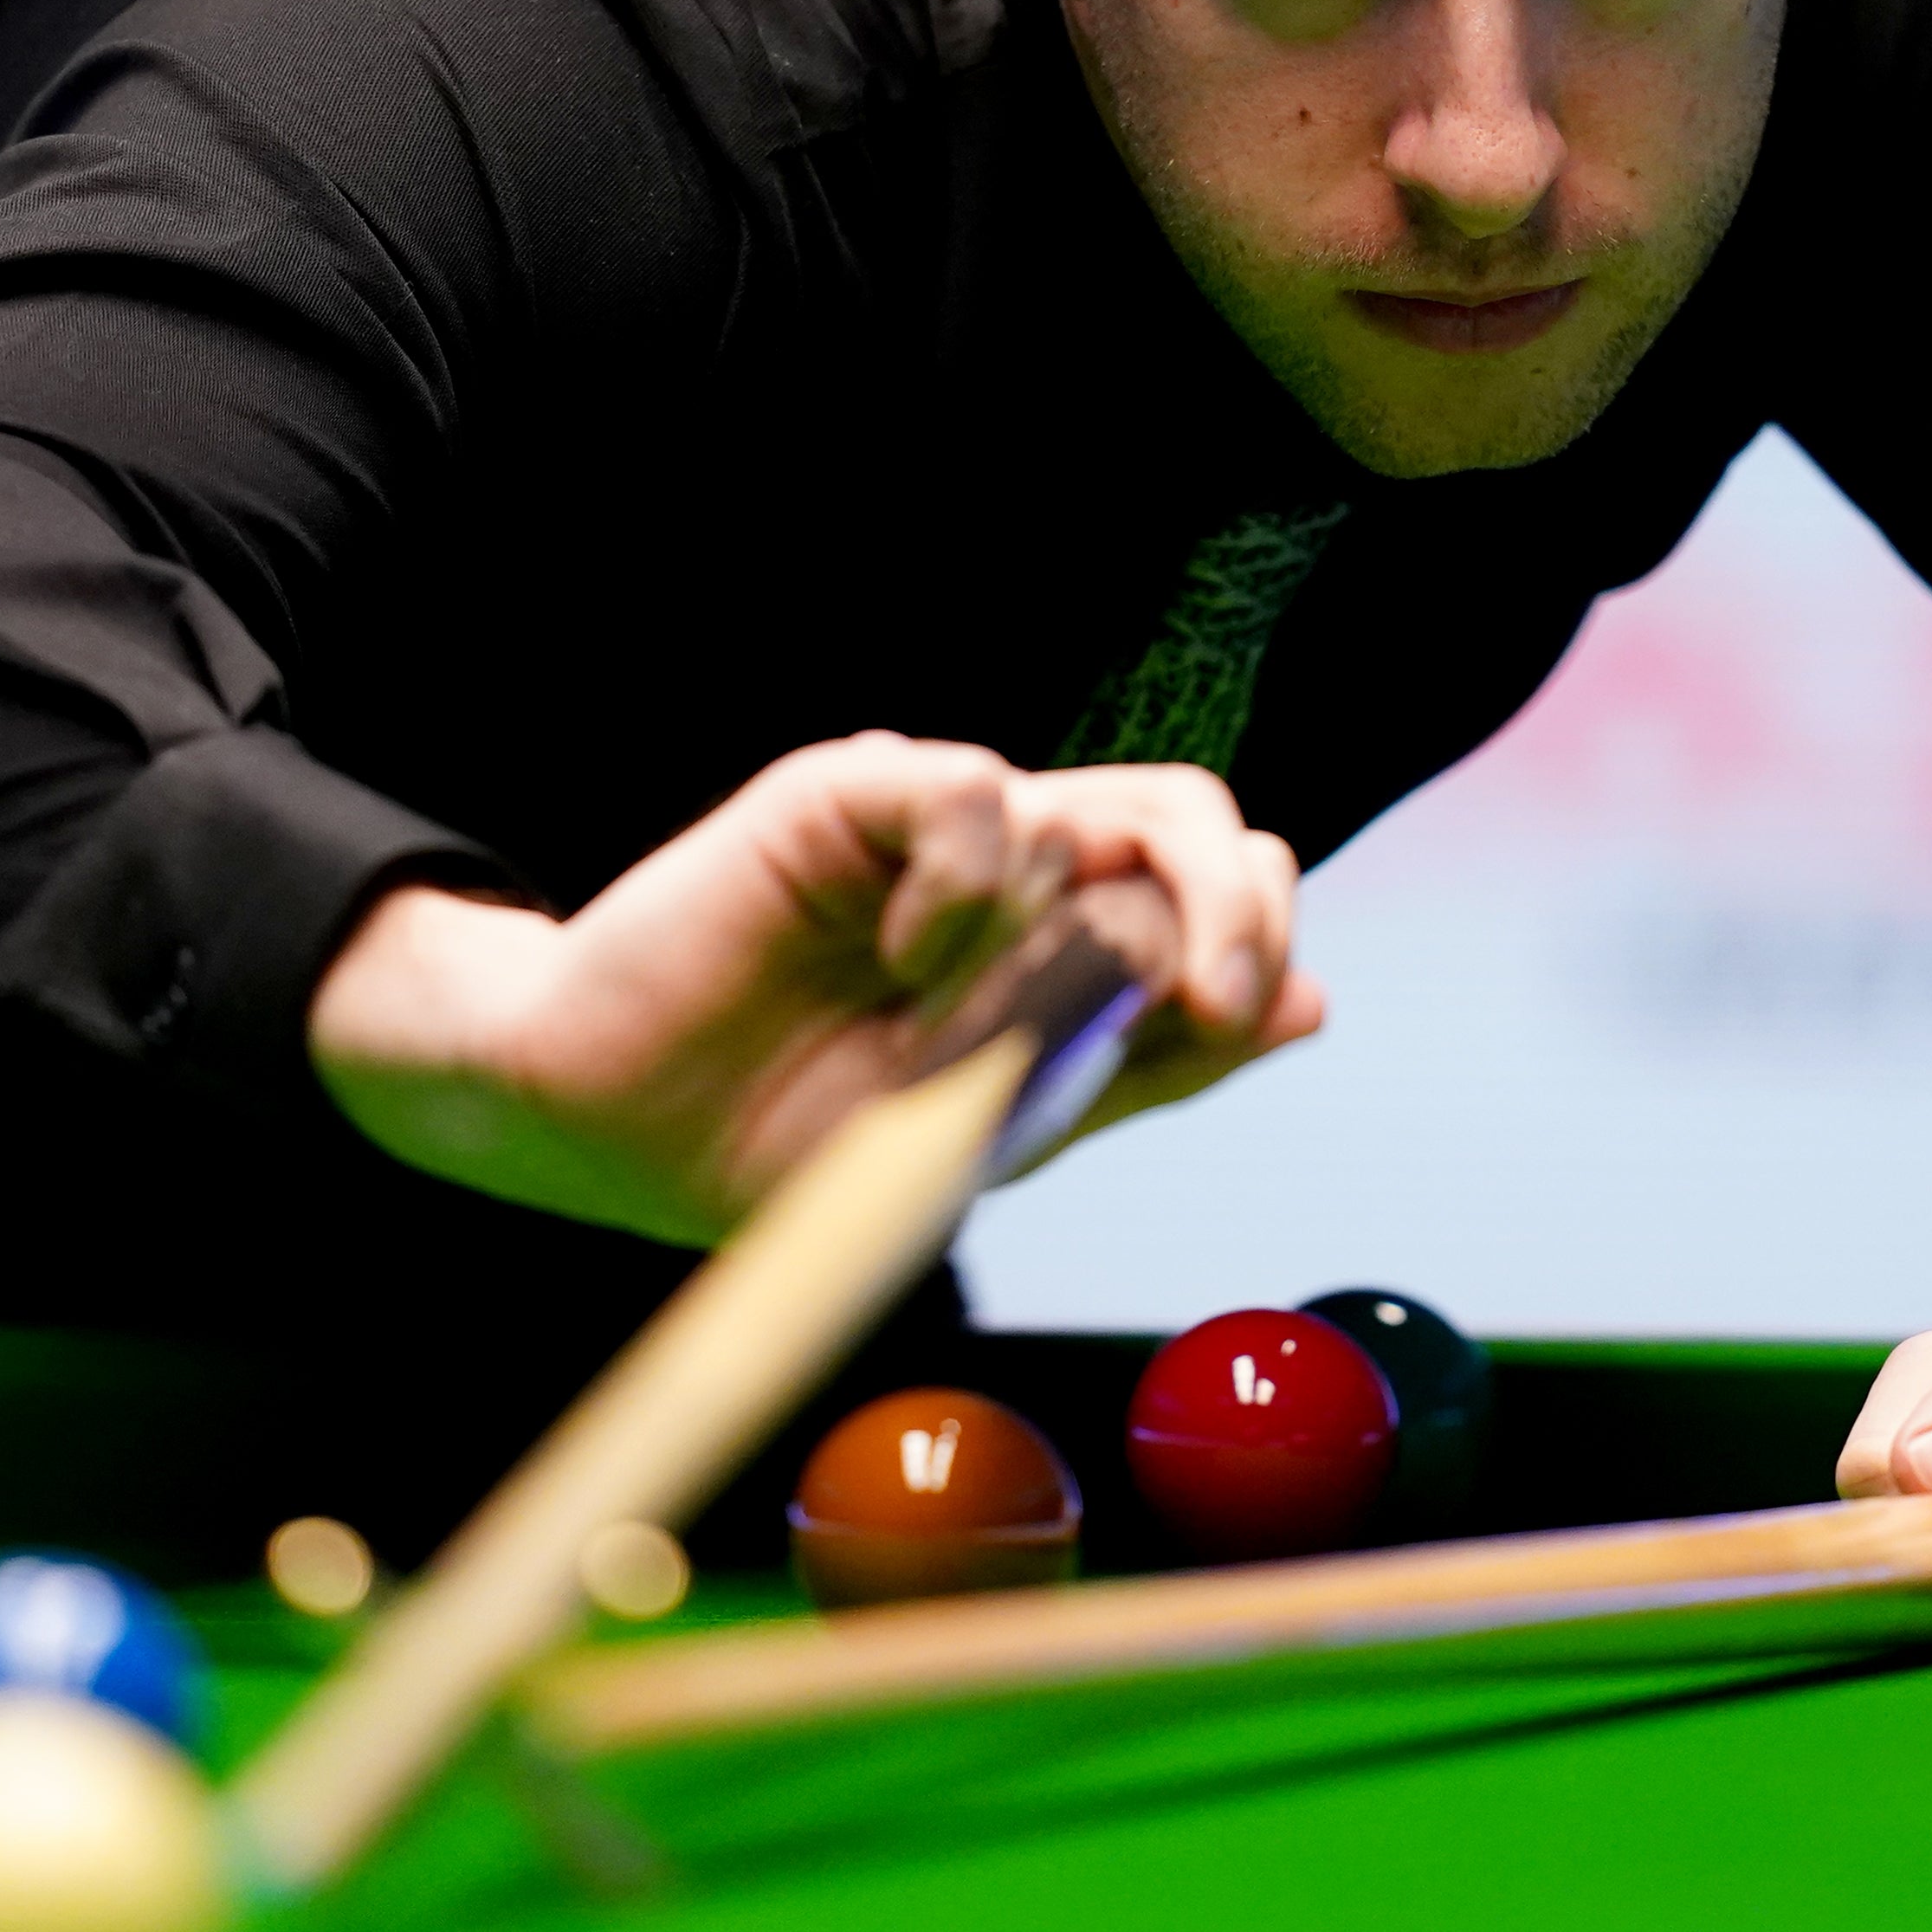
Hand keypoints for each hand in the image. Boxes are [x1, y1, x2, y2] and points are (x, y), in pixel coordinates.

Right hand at [306, 732, 1316, 1243]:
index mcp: (1063, 945)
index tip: (1238, 1017)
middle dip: (1223, 917)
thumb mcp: (998, 1130)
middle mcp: (1017, 869)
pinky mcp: (857, 794)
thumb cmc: (790, 1137)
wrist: (617, 1126)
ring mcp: (936, 829)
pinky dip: (966, 891)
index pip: (1225, 880)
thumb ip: (1149, 1063)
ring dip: (1032, 963)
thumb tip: (1314, 1003)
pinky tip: (898, 951)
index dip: (1258, 932)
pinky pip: (984, 795)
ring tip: (930, 1022)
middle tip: (1194, 1003)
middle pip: (1196, 819)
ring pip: (1086, 829)